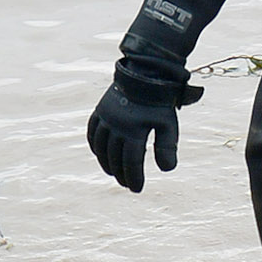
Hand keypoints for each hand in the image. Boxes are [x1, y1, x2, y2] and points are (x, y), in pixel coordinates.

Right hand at [87, 74, 200, 192]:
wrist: (146, 73)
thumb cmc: (160, 101)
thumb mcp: (168, 124)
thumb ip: (167, 147)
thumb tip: (167, 169)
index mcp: (134, 131)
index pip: (132, 162)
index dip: (134, 178)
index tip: (137, 189)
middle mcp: (116, 126)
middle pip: (115, 157)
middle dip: (121, 174)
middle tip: (126, 184)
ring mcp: (106, 118)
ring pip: (101, 147)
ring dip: (105, 162)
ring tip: (112, 173)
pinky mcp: (100, 110)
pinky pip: (92, 131)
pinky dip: (95, 145)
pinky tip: (99, 153)